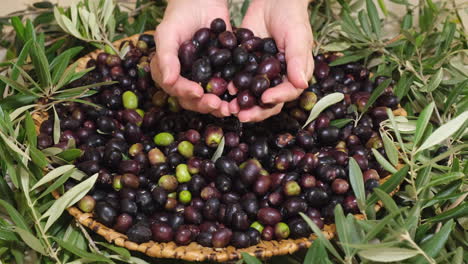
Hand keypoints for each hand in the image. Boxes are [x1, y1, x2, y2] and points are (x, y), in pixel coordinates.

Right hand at [150, 0, 230, 116]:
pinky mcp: (221, 75)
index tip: (197, 91)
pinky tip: (241, 100)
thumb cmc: (180, 15)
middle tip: (217, 104)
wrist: (203, 1)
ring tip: (230, 108)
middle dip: (204, 105)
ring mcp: (204, 78)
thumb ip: (165, 57)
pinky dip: (233, 97)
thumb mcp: (167, 33)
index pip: (175, 89)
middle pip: (192, 100)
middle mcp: (185, 79)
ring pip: (209, 99)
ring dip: (219, 106)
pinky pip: (226, 89)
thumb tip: (167, 82)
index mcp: (168, 72)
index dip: (185, 92)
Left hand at [229, 0, 313, 121]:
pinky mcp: (244, 67)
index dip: (276, 99)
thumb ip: (298, 60)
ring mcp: (259, 74)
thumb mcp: (298, 36)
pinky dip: (229, 86)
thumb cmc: (292, 16)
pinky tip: (220, 89)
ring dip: (240, 103)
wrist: (273, 0)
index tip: (264, 99)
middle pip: (267, 102)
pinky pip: (237, 80)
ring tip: (228, 108)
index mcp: (293, 75)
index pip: (287, 93)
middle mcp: (276, 79)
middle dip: (255, 111)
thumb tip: (302, 85)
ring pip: (250, 95)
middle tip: (241, 115)